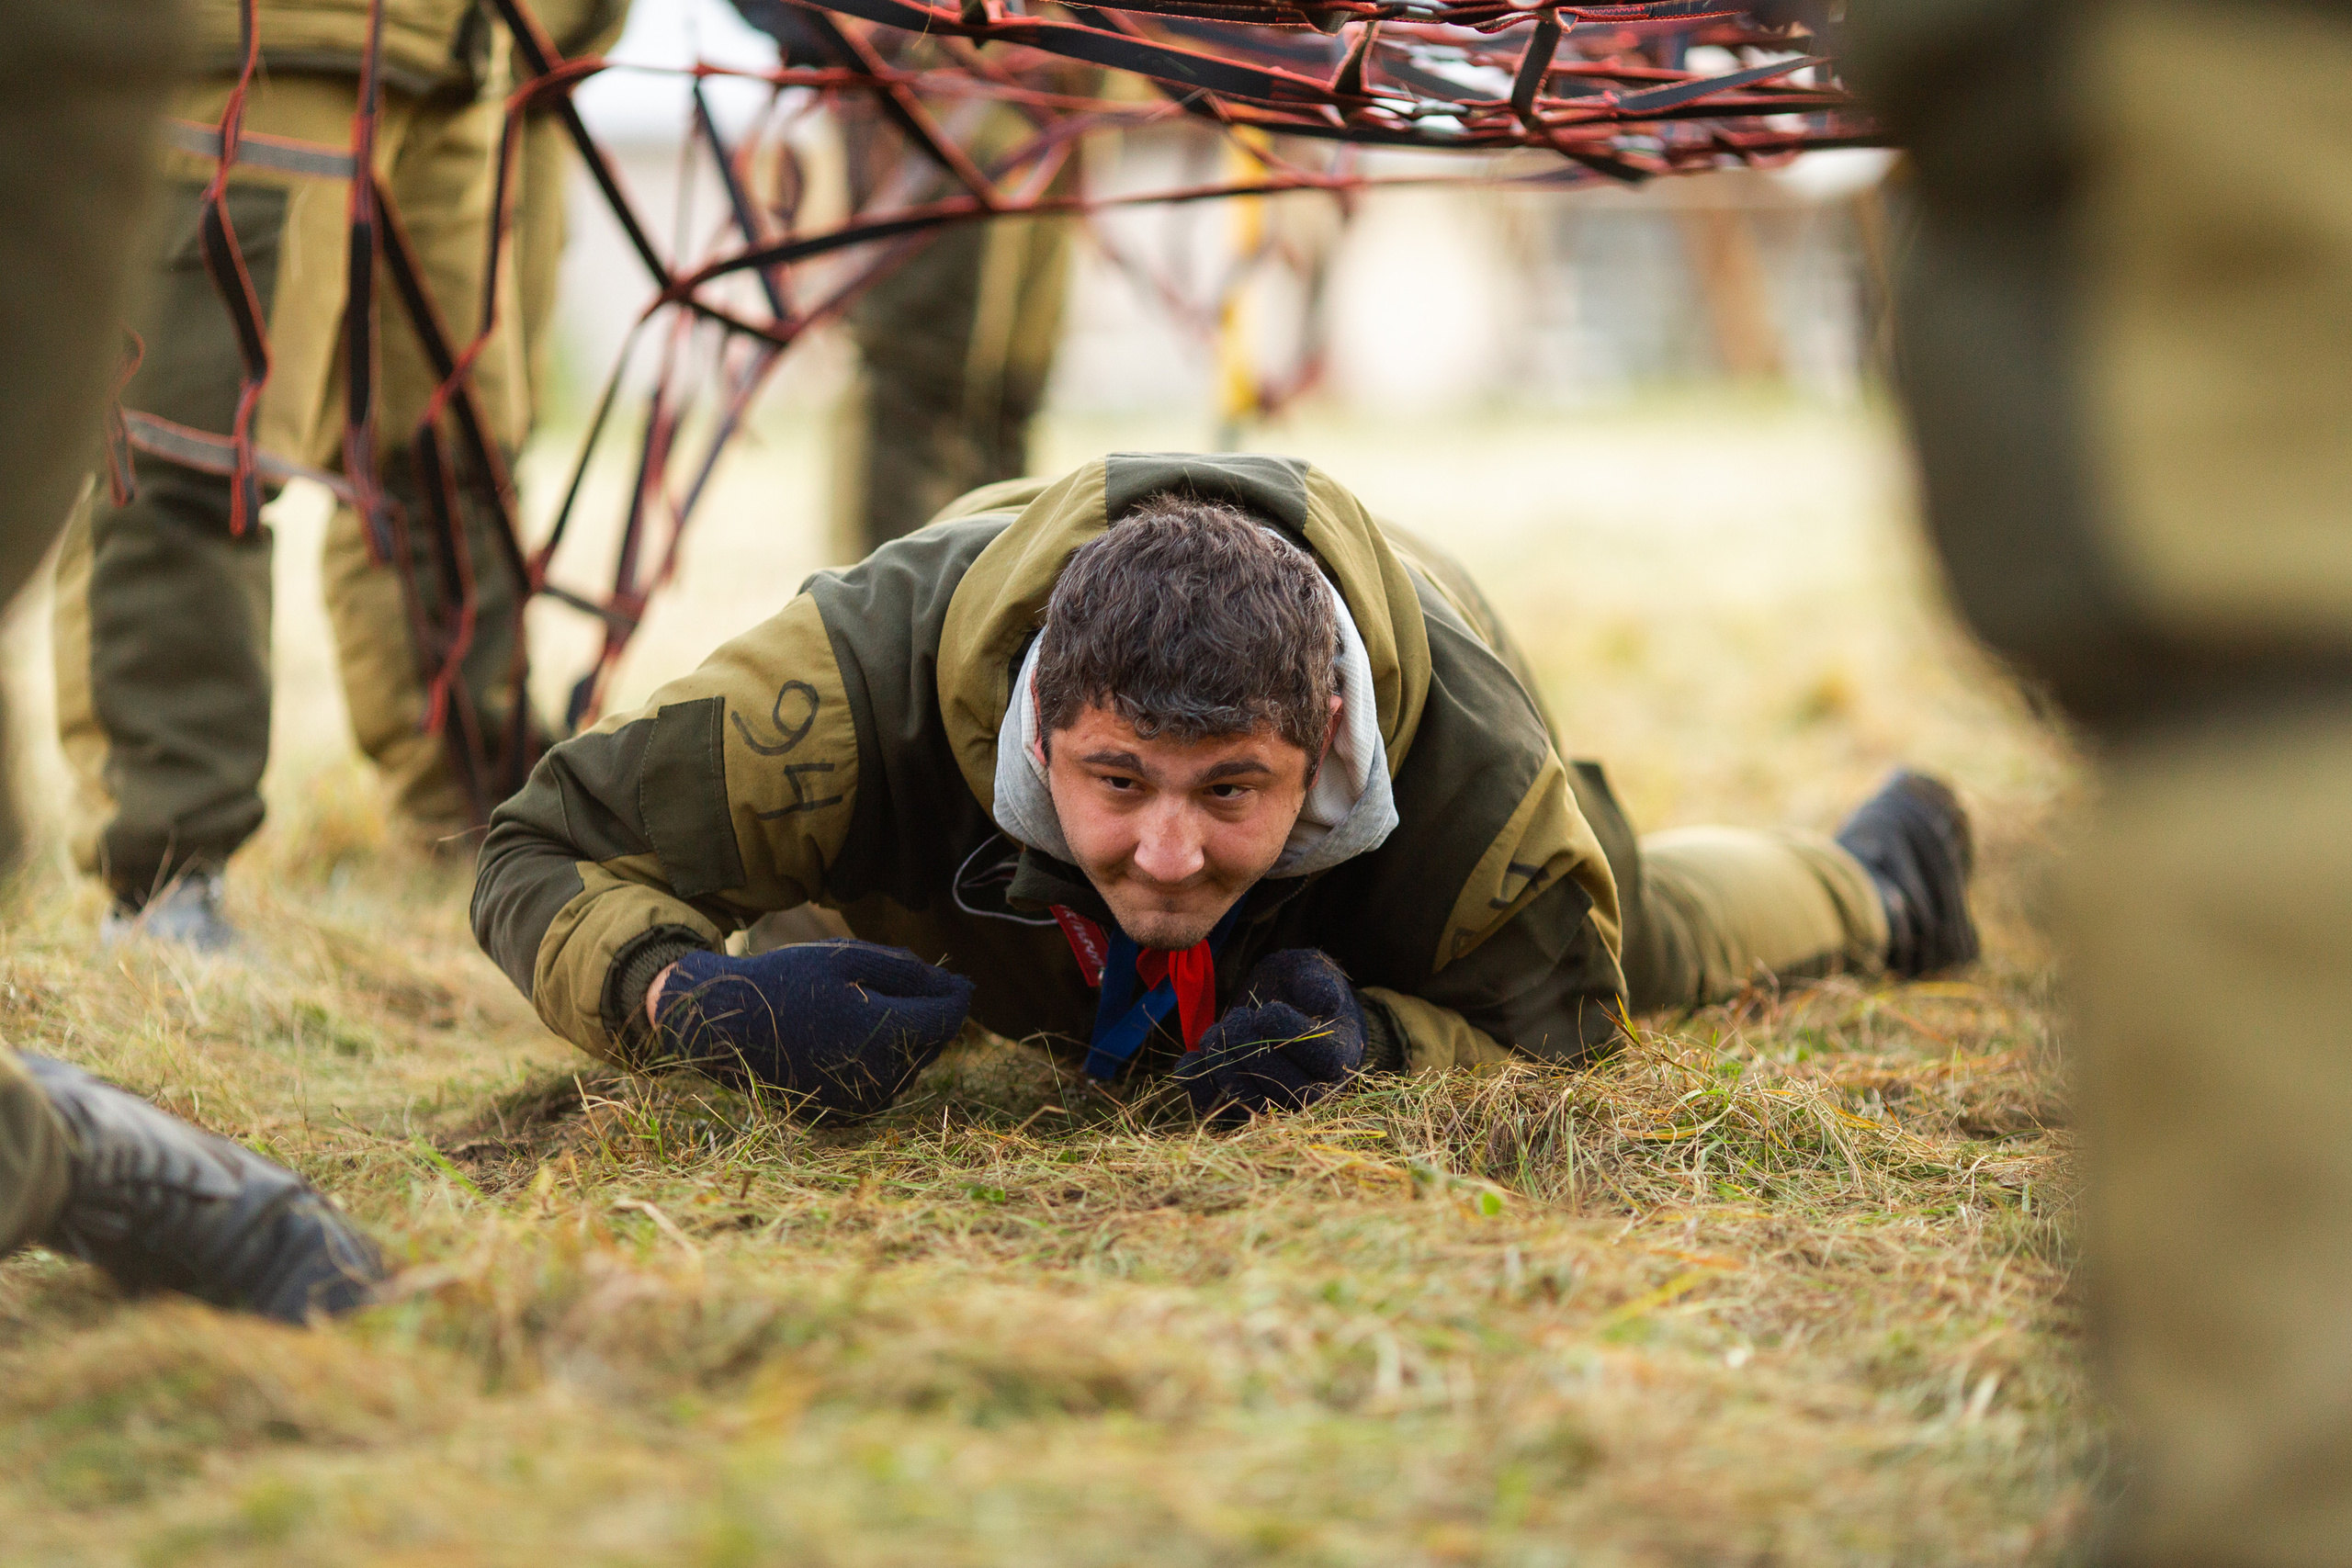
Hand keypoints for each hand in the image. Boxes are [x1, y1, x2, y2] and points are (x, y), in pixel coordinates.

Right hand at [653, 940, 974, 1119]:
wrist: (725, 1028)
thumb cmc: (788, 982)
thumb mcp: (848, 958)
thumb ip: (910, 972)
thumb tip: (961, 989)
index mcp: (879, 1034)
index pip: (947, 1018)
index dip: (957, 995)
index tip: (957, 979)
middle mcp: (876, 1079)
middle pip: (932, 1043)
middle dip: (924, 1014)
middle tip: (886, 990)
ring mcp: (861, 1105)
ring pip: (911, 1066)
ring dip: (902, 1039)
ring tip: (856, 1013)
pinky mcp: (846, 1118)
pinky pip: (885, 1086)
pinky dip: (879, 1062)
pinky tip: (846, 1041)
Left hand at [1175, 949, 1364, 1123]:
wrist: (1281, 1011)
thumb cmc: (1300, 988)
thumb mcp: (1310, 970)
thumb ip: (1317, 980)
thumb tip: (1324, 999)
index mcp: (1341, 1053)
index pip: (1323, 1058)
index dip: (1291, 1036)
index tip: (1266, 1010)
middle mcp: (1316, 1089)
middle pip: (1287, 1088)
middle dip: (1252, 1050)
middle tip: (1237, 1017)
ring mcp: (1280, 1105)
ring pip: (1254, 1104)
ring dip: (1225, 1066)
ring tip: (1215, 1032)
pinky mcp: (1245, 1111)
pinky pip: (1222, 1114)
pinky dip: (1200, 1087)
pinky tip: (1191, 1058)